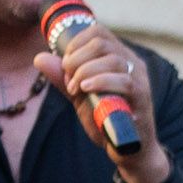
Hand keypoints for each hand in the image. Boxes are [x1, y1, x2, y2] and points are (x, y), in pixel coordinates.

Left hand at [35, 24, 168, 182]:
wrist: (128, 149)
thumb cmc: (106, 119)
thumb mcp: (80, 96)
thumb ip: (63, 78)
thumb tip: (39, 57)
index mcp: (119, 57)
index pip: (98, 32)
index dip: (75, 43)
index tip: (65, 64)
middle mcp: (132, 63)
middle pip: (102, 42)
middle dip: (76, 58)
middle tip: (68, 79)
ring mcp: (140, 79)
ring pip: (112, 59)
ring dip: (85, 72)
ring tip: (75, 89)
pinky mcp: (143, 97)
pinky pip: (124, 81)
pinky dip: (101, 82)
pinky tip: (85, 89)